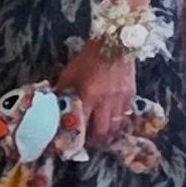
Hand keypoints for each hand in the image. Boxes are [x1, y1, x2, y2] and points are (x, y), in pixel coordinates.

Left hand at [61, 38, 138, 155]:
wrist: (114, 42)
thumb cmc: (88, 57)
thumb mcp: (69, 73)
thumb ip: (62, 91)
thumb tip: (54, 104)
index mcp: (88, 96)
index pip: (83, 125)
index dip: (78, 138)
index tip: (73, 144)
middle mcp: (105, 102)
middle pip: (102, 131)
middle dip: (96, 141)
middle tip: (90, 142)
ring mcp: (120, 99)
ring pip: (116, 127)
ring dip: (109, 135)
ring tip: (103, 137)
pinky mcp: (131, 95)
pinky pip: (126, 116)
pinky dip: (120, 123)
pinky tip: (115, 123)